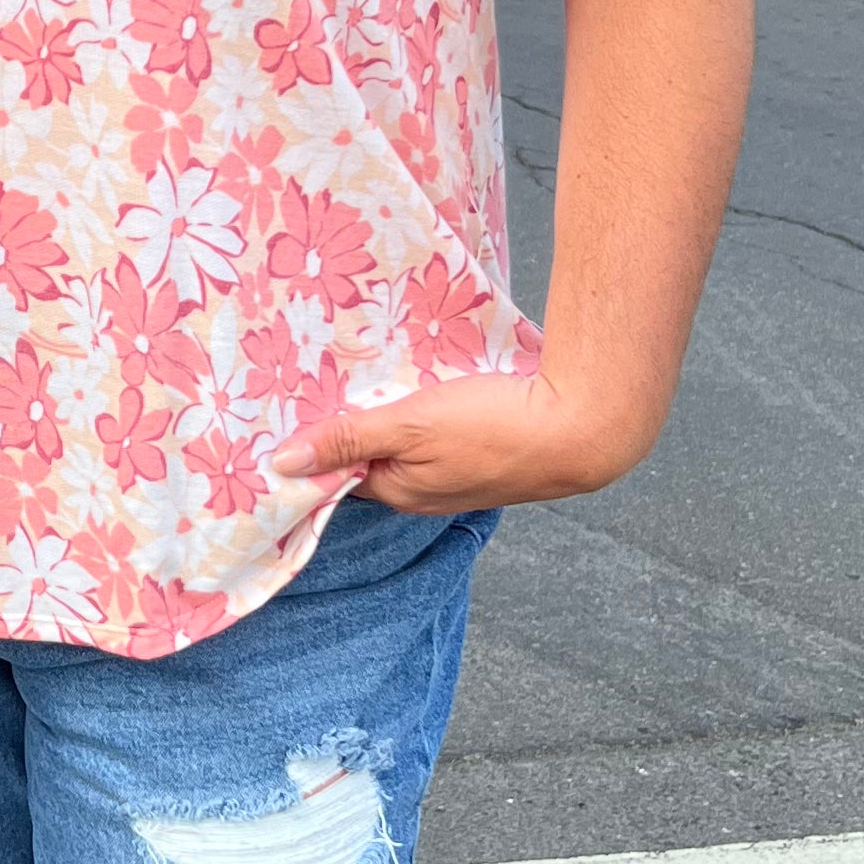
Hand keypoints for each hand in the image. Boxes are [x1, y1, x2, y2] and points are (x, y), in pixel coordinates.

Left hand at [272, 368, 650, 513]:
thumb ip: (348, 438)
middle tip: (336, 375)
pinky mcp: (488, 453)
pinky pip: (444, 432)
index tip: (301, 400)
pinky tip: (433, 380)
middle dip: (357, 420)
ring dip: (398, 411)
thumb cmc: (494, 428)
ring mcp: (459, 476)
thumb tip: (280, 465)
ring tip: (382, 371)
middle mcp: (425, 493)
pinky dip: (432, 409)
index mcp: (398, 492)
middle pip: (375, 453)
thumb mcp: (409, 426)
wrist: (583, 428)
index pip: (339, 469)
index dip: (321, 437)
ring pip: (411, 441)